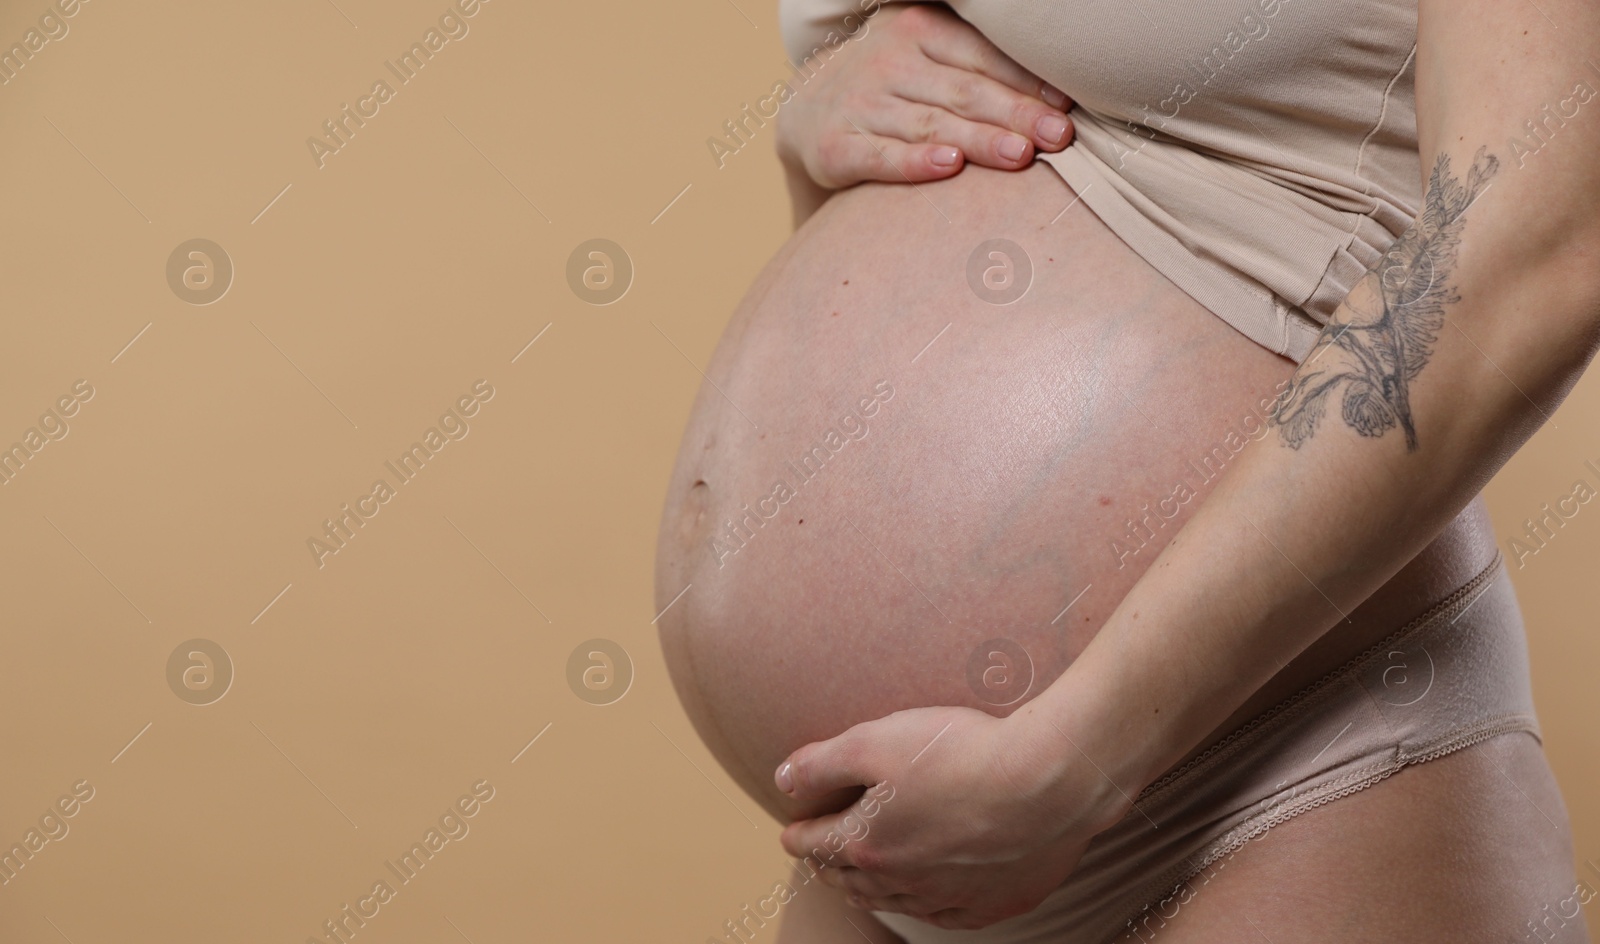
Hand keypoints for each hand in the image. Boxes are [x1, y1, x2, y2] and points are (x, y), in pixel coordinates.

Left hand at [773, 705, 1132, 929]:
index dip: (799, 836)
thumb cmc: (962, 751)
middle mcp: (905, 879)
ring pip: (896, 900)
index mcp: (869, 843)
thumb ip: (822, 762)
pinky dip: (925, 906)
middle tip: (820, 859)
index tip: (789, 834)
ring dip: (870, 891)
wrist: (1049, 781)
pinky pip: (947, 915)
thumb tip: (782, 779)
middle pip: (853, 879)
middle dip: (830, 867)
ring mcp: (951, 896)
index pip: (818, 844)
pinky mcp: (994, 902)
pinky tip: (925, 900)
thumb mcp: (876, 740)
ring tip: (858, 882)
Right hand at [775, 4, 1073, 190]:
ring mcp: (860, 104)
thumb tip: (1060, 100)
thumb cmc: (891, 87)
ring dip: (978, 141)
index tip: (1067, 107)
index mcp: (919, 29)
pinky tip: (948, 167)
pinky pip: (881, 156)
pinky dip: (915, 163)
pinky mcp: (836, 147)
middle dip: (1015, 115)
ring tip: (1020, 155)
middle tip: (1058, 137)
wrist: (805, 110)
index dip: (1026, 82)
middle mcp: (889, 62)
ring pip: (930, 124)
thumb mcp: (928, 58)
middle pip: (964, 92)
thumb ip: (980, 69)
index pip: (982, 57)